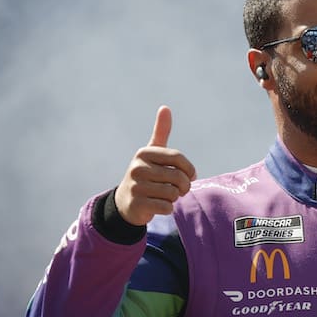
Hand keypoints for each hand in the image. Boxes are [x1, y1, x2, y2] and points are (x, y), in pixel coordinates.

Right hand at [114, 106, 196, 225]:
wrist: (126, 202)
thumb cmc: (146, 174)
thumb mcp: (151, 153)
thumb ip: (161, 132)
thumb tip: (165, 107)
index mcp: (144, 153)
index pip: (178, 158)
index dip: (190, 170)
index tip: (190, 176)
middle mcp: (138, 168)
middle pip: (178, 177)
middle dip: (184, 186)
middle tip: (180, 190)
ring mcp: (136, 186)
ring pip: (173, 193)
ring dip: (175, 198)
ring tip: (167, 196)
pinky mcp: (137, 204)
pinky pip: (166, 207)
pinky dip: (168, 208)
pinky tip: (160, 205)